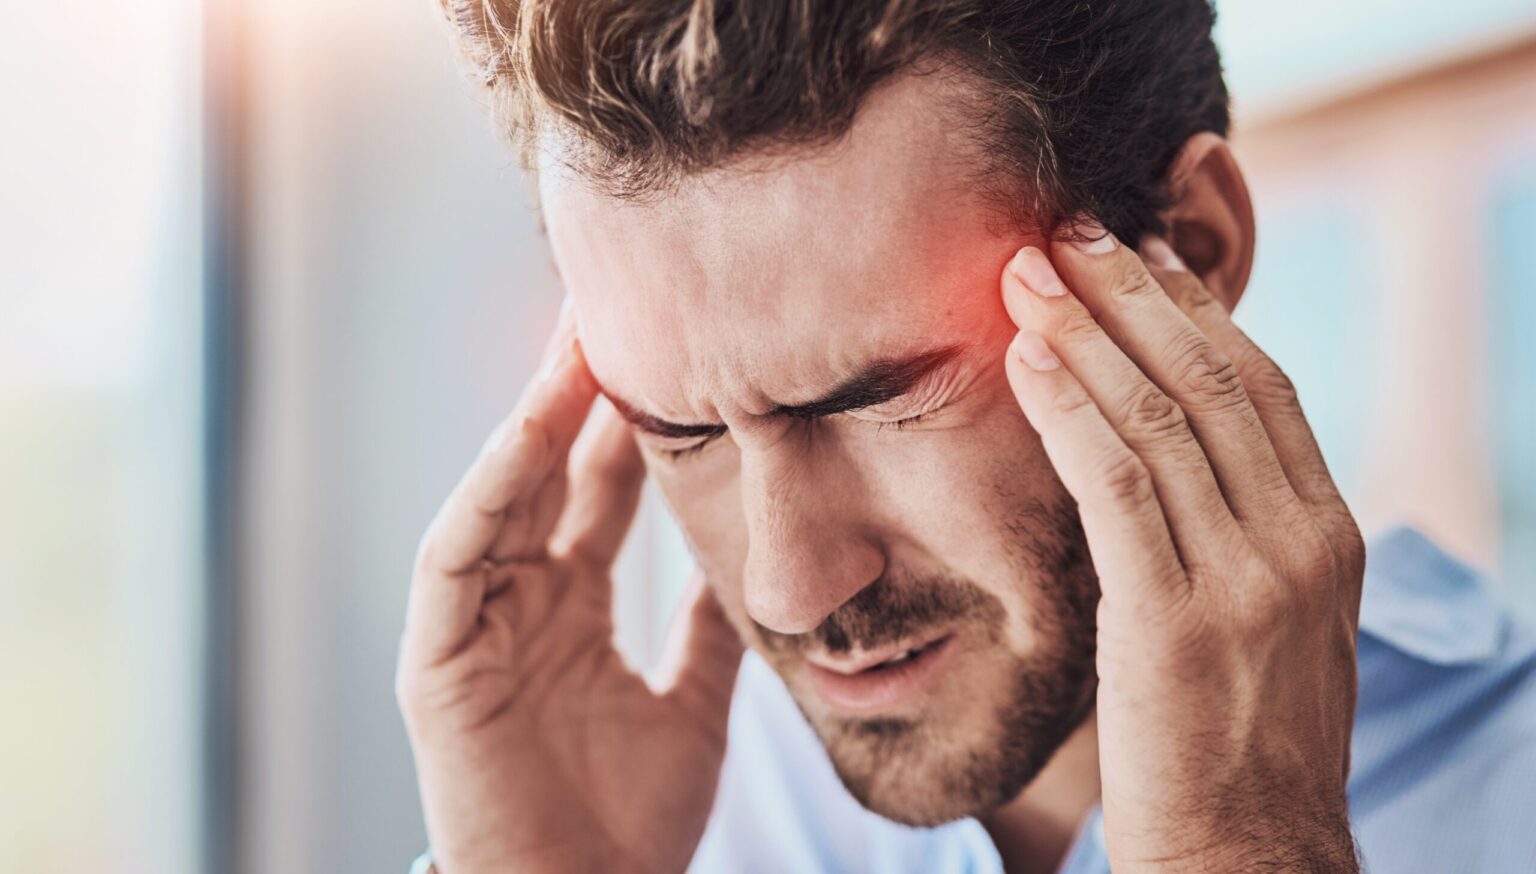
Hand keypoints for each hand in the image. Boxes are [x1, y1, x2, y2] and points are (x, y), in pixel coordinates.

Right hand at [396, 308, 743, 873]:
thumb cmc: (630, 823)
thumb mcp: (693, 705)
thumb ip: (710, 630)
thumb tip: (746, 561)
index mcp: (576, 607)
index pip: (601, 489)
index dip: (632, 420)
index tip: (677, 346)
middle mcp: (523, 599)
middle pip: (550, 471)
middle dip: (580, 392)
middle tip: (618, 304)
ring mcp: (476, 623)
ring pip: (501, 494)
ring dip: (534, 417)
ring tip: (576, 341)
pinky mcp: (436, 656)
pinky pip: (458, 554)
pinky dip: (491, 489)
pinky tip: (529, 430)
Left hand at [999, 228, 1364, 871]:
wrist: (1252, 858)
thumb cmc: (1242, 741)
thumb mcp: (1273, 622)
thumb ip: (1244, 534)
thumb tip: (1183, 456)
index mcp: (1328, 535)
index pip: (1259, 387)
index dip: (1194, 309)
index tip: (1137, 253)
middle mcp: (1300, 542)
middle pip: (1210, 379)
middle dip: (1132, 292)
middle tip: (1068, 228)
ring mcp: (1246, 579)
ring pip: (1160, 416)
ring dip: (1085, 330)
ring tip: (1026, 271)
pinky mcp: (1177, 620)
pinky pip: (1116, 483)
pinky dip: (1068, 408)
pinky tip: (1026, 359)